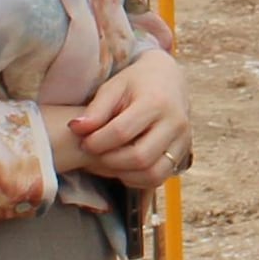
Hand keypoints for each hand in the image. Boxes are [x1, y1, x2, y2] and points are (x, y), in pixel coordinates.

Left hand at [63, 46, 193, 185]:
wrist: (169, 80)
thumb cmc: (135, 83)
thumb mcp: (114, 87)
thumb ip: (96, 109)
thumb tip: (75, 129)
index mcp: (156, 102)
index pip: (122, 132)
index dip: (97, 142)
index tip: (83, 141)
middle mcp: (175, 123)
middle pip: (140, 158)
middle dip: (109, 162)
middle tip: (93, 155)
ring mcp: (183, 140)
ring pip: (153, 174)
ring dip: (124, 175)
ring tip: (106, 163)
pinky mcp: (183, 153)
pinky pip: (159, 177)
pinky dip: (137, 179)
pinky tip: (122, 168)